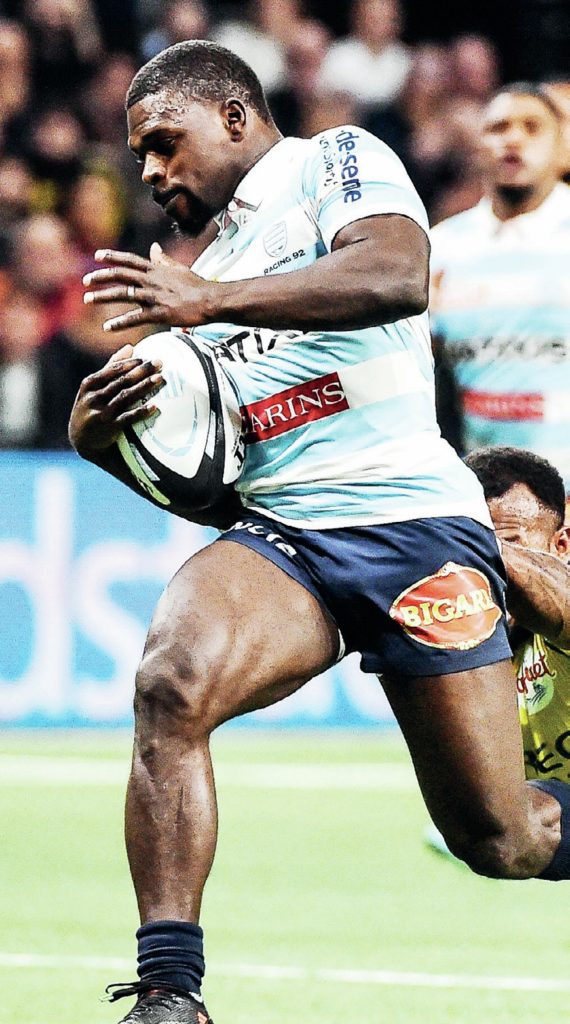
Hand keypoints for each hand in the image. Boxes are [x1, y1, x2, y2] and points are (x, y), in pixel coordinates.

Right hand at [68, 344, 163, 455]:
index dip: (131, 363)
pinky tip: (154, 407)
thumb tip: (130, 347)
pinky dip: (141, 412)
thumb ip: (111, 368)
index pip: (112, 370)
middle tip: (159, 363)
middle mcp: (94, 397)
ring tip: (159, 379)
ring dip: (144, 387)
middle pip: (121, 381)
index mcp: (89, 384)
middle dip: (141, 371)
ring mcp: (101, 413)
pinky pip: (128, 418)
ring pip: (126, 397)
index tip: (146, 358)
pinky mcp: (109, 428)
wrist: (81, 439)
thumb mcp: (93, 388)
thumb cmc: (91, 407)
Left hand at [83, 243, 216, 332]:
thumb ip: (163, 260)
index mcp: (156, 270)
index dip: (112, 256)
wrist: (210, 300)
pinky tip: (107, 326)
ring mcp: (154, 297)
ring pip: (122, 295)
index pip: (129, 260)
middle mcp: (151, 281)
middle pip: (120, 275)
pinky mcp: (159, 314)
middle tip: (85, 280)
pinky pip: (134, 318)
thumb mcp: (179, 268)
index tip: (97, 255)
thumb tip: (154, 248)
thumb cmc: (197, 286)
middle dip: (100, 276)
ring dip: (102, 296)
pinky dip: (119, 322)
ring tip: (87, 299)